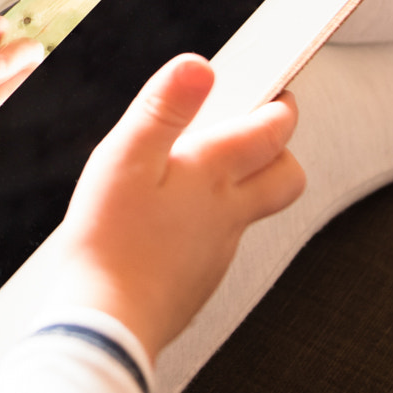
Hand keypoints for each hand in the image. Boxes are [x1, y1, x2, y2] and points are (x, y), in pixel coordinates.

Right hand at [44, 55, 304, 356]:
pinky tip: (164, 223)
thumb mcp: (124, 158)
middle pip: (286, 176)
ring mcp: (217, 252)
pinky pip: (217, 243)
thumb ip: (164, 109)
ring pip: (251, 211)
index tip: (275, 88)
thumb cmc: (110, 241)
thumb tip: (199, 66)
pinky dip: (205, 224)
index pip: (274, 131)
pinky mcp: (197, 281)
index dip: (281, 104)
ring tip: (195, 172)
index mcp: (214, 175)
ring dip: (240, 186)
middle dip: (280, 148)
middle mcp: (228, 214)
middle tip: (254, 127)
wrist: (105, 325)